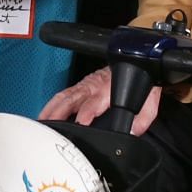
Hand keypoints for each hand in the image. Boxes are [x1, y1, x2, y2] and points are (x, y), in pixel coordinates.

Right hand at [39, 68, 161, 134]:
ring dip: (51, 108)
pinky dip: (52, 104)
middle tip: (50, 125)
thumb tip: (133, 131)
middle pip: (72, 98)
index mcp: (109, 89)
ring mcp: (85, 85)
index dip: (87, 112)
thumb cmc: (141, 80)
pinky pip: (64, 94)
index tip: (80, 122)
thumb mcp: (150, 99)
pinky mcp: (81, 85)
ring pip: (64, 96)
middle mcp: (94, 86)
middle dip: (59, 112)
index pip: (94, 102)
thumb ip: (144, 117)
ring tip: (41, 122)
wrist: (138, 60)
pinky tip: (46, 114)